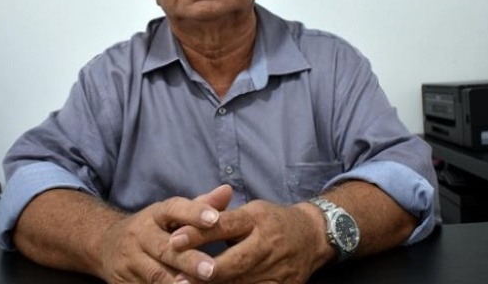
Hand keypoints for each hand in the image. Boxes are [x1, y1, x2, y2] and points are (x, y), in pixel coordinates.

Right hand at [97, 185, 232, 283]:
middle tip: (211, 269)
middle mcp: (140, 235)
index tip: (214, 218)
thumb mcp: (172, 214)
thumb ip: (200, 205)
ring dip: (176, 282)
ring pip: (155, 274)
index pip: (173, 209)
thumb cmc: (153, 228)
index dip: (193, 213)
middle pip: (165, 248)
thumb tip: (227, 190)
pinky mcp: (123, 282)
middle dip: (188, 260)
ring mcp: (130, 260)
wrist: (105, 245)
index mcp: (155, 214)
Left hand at [169, 200, 329, 283]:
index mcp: (256, 218)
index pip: (225, 225)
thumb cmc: (271, 221)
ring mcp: (278, 268)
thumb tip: (185, 223)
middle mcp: (268, 242)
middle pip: (235, 260)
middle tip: (179, 278)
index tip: (175, 240)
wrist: (312, 236)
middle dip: (206, 271)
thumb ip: (221, 217)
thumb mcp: (249, 211)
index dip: (200, 233)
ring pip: (243, 282)